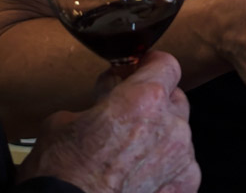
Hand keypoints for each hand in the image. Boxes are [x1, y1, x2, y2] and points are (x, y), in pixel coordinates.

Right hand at [21, 51, 199, 192]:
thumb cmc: (61, 174)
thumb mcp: (64, 121)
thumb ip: (99, 101)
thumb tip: (106, 98)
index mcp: (144, 100)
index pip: (166, 64)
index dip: (152, 64)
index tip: (143, 68)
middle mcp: (171, 127)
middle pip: (174, 99)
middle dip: (154, 104)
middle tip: (128, 117)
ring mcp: (182, 159)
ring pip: (179, 134)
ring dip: (160, 137)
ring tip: (129, 154)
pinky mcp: (184, 187)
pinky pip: (181, 166)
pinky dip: (165, 167)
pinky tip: (139, 175)